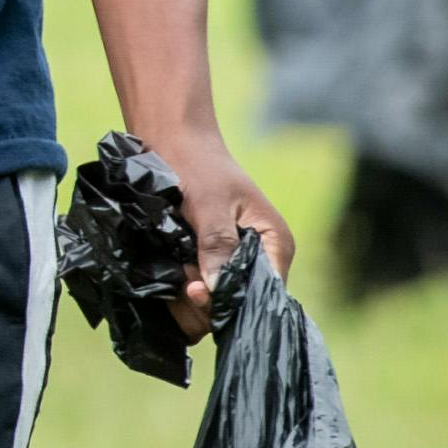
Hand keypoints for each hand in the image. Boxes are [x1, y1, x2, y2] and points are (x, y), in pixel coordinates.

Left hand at [140, 121, 299, 315]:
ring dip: (194, 296)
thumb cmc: (199, 167)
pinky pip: (203, 289)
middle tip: (185, 284)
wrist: (176, 145)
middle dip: (211, 301)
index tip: (199, 291)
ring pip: (219, 300)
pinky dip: (186, 288)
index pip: (266, 293)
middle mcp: (262, 260)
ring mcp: (236, 263)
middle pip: (241, 302)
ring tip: (178, 275)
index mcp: (275, 245)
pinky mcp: (214, 263)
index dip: (236, 301)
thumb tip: (217, 287)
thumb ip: (217, 244)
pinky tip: (172, 276)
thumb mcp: (210, 204)